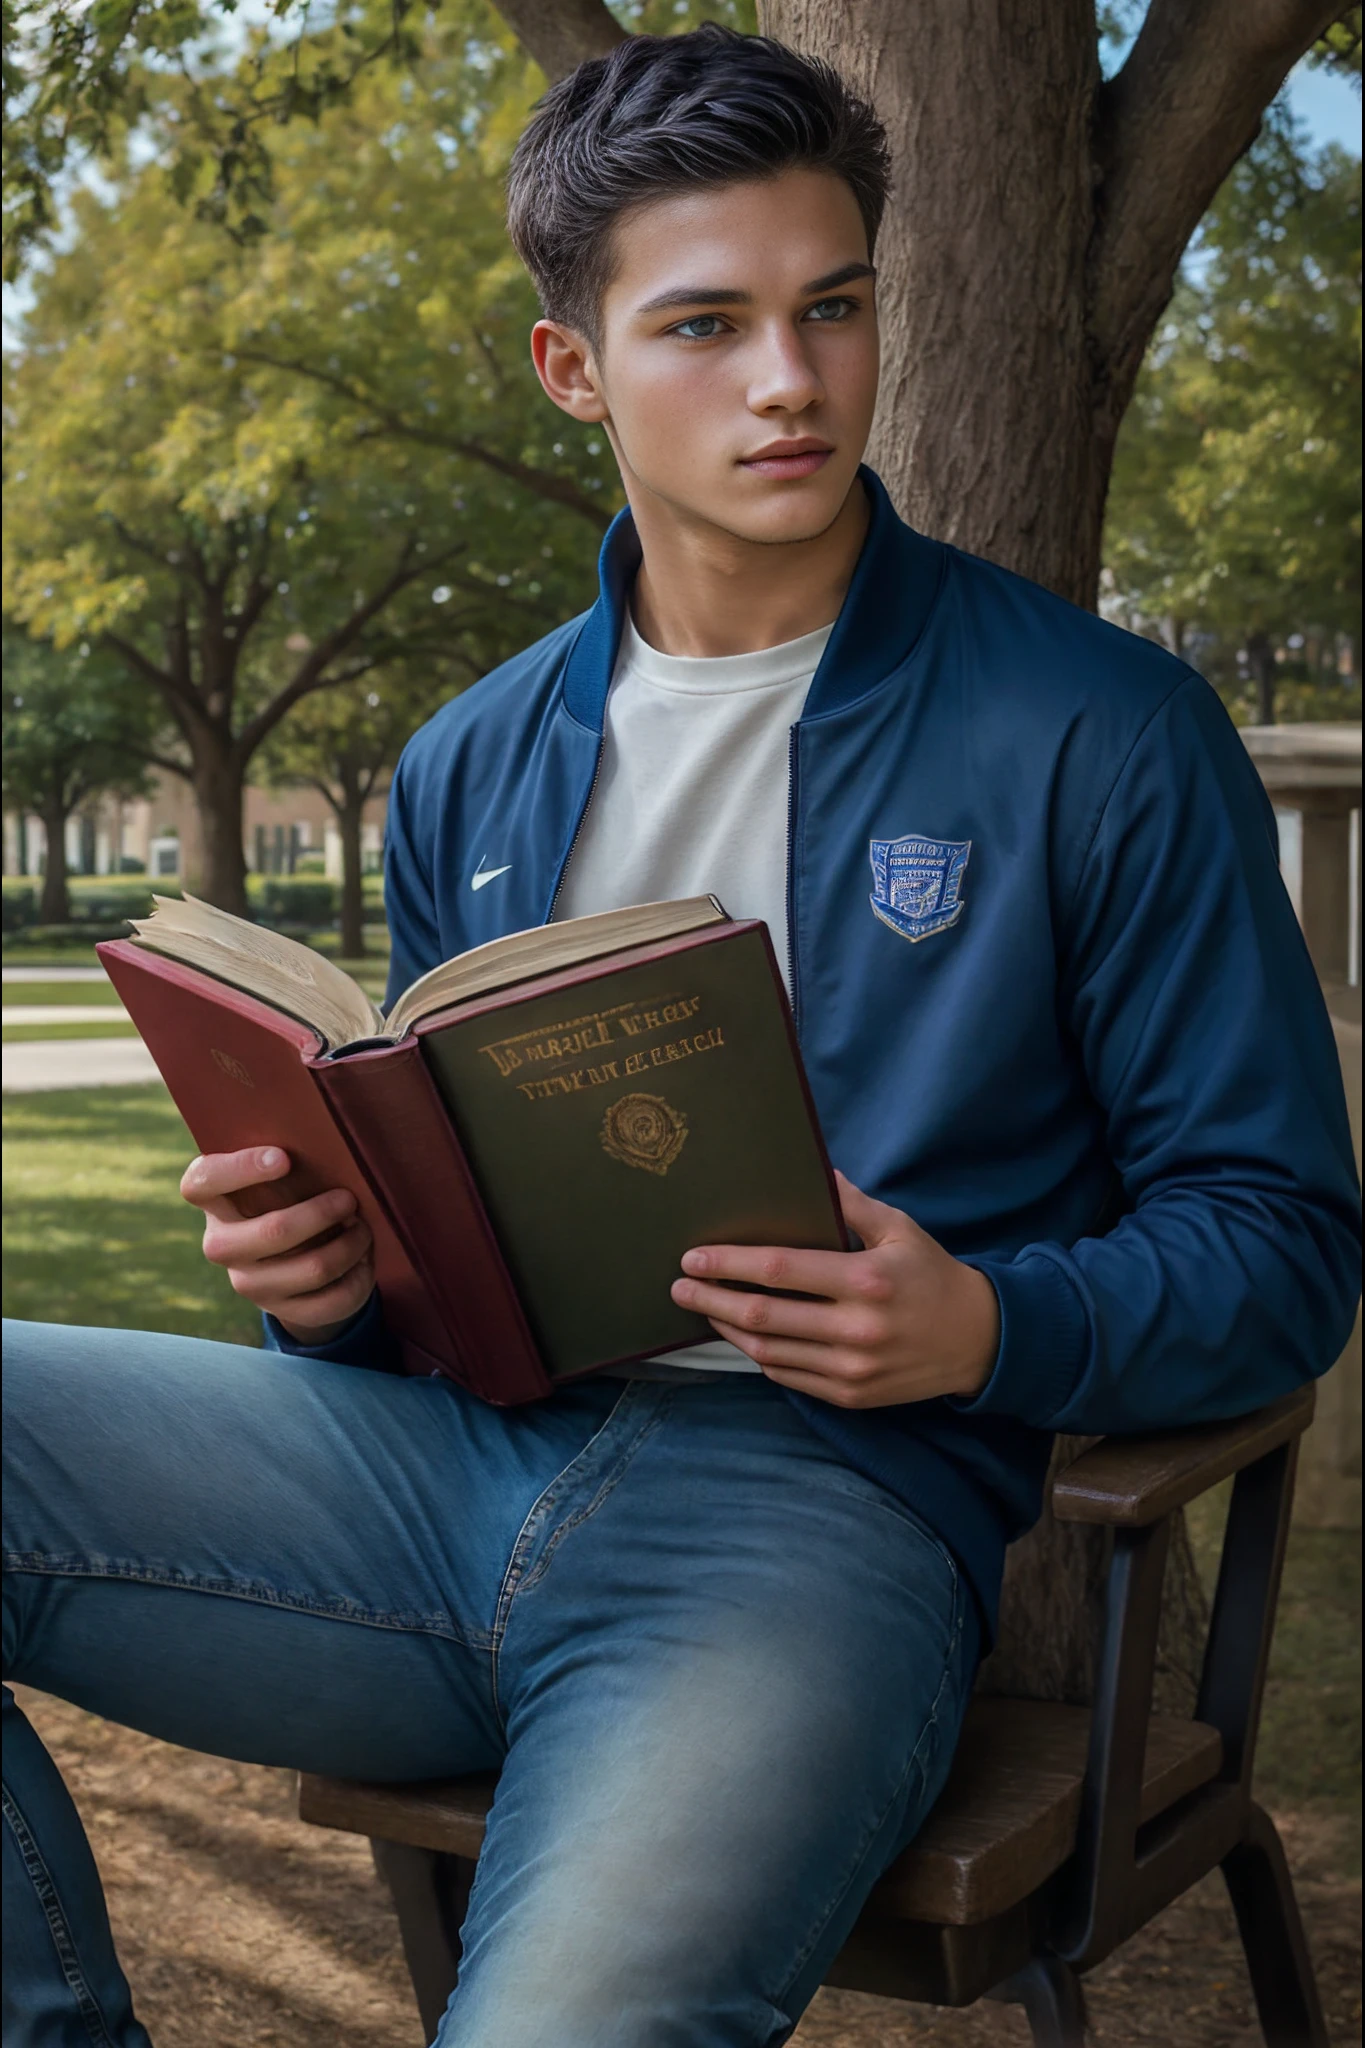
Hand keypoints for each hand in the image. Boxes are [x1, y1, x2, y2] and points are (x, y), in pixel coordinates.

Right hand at [180, 1147, 374, 1344]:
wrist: (290, 1262)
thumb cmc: (287, 1200)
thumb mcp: (279, 1180)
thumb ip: (286, 1161)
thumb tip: (329, 1147)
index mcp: (214, 1203)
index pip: (200, 1182)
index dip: (239, 1169)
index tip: (283, 1158)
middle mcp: (222, 1246)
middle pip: (274, 1232)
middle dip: (322, 1213)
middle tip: (349, 1199)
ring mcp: (250, 1284)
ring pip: (313, 1268)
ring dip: (350, 1245)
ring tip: (363, 1228)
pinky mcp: (282, 1311)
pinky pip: (333, 1299)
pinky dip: (358, 1276)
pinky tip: (363, 1259)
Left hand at [670, 1171, 998, 1408]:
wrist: (978, 1341)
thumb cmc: (933, 1275)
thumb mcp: (900, 1229)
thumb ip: (853, 1204)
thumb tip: (816, 1170)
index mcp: (866, 1280)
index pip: (779, 1270)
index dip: (729, 1264)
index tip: (694, 1256)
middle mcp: (856, 1329)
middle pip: (762, 1316)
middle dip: (711, 1299)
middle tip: (679, 1286)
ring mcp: (852, 1368)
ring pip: (768, 1351)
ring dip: (727, 1329)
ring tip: (702, 1307)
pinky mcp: (850, 1395)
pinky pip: (788, 1376)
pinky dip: (758, 1356)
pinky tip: (741, 1336)